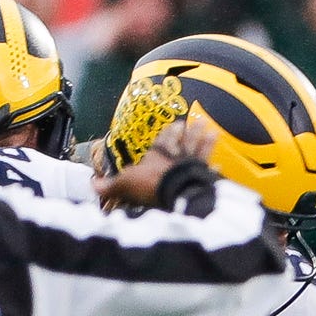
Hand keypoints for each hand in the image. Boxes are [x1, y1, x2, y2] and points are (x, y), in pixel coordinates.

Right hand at [93, 118, 217, 208]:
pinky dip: (216, 169)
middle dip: (191, 131)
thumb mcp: (124, 184)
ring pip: (200, 150)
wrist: (176, 195)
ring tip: (213, 130)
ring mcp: (192, 168)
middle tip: (200, 120)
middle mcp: (176, 159)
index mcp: (157, 157)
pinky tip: (222, 165)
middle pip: (185, 141)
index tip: (177, 123)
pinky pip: (211, 172)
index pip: (163, 141)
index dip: (169, 133)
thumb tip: (93, 185)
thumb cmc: (150, 186)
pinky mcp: (204, 180)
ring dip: (206, 141)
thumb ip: (110, 186)